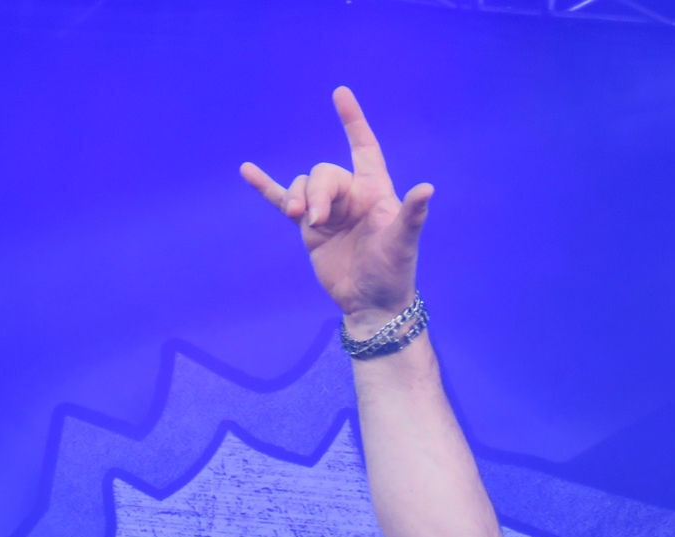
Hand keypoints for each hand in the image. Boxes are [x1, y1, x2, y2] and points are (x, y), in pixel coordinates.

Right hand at [239, 87, 433, 331]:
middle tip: (316, 220)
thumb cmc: (393, 273)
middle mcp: (351, 196)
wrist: (371, 304)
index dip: (353, 122)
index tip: (340, 94)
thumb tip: (427, 189)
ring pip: (304, 186)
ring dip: (297, 198)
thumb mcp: (403, 243)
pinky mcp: (310, 229)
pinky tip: (247, 171)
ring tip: (299, 219)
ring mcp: (328, 211)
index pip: (364, 148)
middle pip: (324, 174)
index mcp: (374, 191)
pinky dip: (267, 187)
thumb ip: (411, 214)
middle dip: (316, 192)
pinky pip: (284, 201)